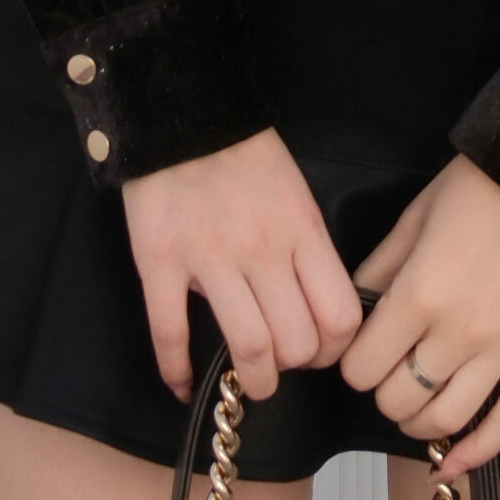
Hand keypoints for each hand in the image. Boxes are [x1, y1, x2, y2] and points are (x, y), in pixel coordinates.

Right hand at [119, 132, 364, 404]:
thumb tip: (316, 307)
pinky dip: (177, 371)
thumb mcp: (297, 195)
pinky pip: (170, 334)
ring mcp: (209, 259)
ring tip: (249, 383)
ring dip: (252, 381)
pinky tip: (183, 385)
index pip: (339, 316)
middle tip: (283, 365)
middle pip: (296, 342)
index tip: (320, 353)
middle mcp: (263, 250)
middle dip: (294, 368)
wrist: (183, 113)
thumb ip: (308, 249)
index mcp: (302, 231)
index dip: (334, 350)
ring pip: (248, 347)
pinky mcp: (160, 263)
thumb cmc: (245, 155)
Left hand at [340, 158, 499, 475]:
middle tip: (387, 374)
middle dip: (383, 392)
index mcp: (420, 295)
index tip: (360, 354)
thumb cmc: (479, 187)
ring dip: (419, 423)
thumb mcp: (412, 218)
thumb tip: (355, 312)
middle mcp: (460, 332)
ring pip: (446, 419)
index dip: (354, 365)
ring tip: (414, 408)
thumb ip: (378, 271)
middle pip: (399, 400)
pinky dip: (477, 452)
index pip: (363, 368)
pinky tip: (453, 461)